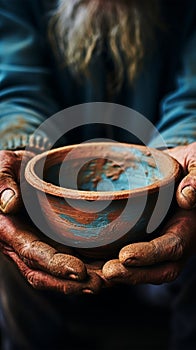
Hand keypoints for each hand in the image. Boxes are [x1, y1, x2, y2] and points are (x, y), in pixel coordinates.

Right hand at [0, 150, 103, 293]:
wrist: (24, 171)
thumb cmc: (12, 167)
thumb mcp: (4, 167)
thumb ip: (3, 183)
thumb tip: (9, 203)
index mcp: (9, 230)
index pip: (31, 253)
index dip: (54, 265)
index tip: (79, 270)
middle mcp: (24, 244)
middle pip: (45, 273)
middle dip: (71, 283)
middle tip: (100, 284)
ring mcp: (41, 244)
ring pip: (58, 272)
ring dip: (82, 281)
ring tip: (110, 282)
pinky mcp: (54, 240)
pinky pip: (70, 258)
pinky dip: (88, 267)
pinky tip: (108, 269)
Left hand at [101, 141, 195, 284]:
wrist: (176, 171)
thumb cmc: (188, 166)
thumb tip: (187, 196)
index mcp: (188, 228)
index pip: (172, 247)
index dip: (150, 254)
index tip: (126, 255)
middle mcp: (172, 243)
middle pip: (155, 270)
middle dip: (131, 274)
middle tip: (106, 272)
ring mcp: (156, 246)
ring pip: (139, 270)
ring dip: (117, 275)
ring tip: (92, 276)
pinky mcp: (140, 241)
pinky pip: (126, 260)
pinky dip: (106, 264)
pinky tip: (85, 264)